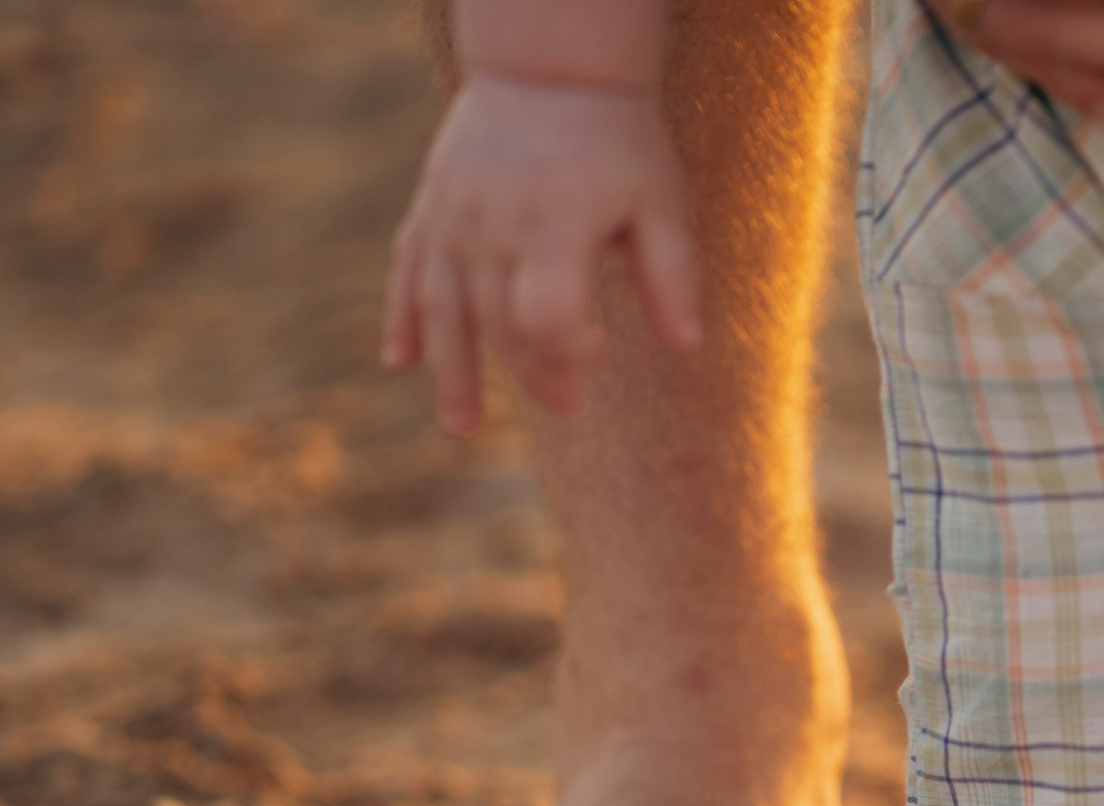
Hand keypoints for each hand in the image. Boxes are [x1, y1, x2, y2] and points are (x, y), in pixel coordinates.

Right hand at [383, 77, 700, 434]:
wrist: (550, 64)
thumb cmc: (618, 137)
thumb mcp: (660, 200)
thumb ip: (672, 274)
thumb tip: (688, 347)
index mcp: (554, 224)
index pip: (547, 314)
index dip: (570, 348)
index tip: (601, 354)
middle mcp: (494, 223)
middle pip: (500, 321)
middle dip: (531, 370)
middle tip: (565, 405)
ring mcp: (454, 215)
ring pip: (445, 306)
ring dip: (452, 371)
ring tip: (460, 428)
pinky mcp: (432, 205)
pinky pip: (408, 268)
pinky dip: (403, 316)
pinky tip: (399, 361)